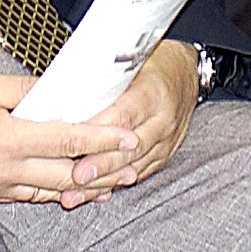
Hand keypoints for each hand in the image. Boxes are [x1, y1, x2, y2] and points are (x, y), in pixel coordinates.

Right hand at [0, 70, 136, 204]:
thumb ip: (23, 90)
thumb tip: (57, 90)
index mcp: (7, 138)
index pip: (66, 140)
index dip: (101, 138)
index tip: (126, 135)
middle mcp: (7, 169)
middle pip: (68, 174)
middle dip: (104, 169)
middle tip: (132, 161)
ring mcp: (0, 186)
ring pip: (55, 192)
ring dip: (87, 187)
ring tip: (115, 180)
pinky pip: (34, 198)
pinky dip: (59, 194)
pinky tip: (74, 189)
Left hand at [74, 41, 195, 195]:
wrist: (186, 73)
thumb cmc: (153, 62)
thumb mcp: (132, 58)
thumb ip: (104, 75)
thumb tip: (64, 87)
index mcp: (154, 92)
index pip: (125, 114)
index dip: (99, 129)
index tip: (76, 139)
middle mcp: (164, 120)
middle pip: (130, 148)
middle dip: (101, 164)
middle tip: (76, 176)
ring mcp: (167, 141)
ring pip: (134, 167)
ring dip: (103, 181)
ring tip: (76, 192)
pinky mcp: (164, 155)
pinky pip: (139, 173)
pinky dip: (115, 184)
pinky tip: (94, 193)